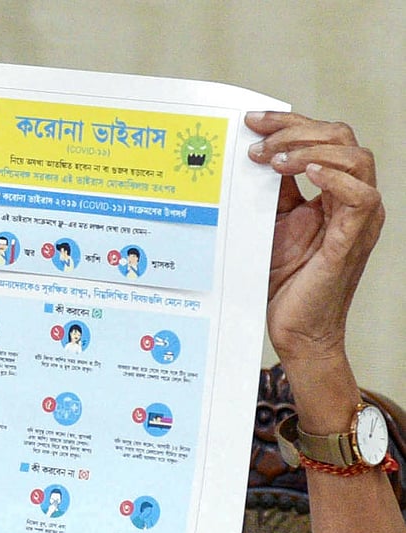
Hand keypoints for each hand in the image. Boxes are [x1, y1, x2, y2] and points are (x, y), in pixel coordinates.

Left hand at [245, 111, 384, 368]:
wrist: (296, 332)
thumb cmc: (285, 285)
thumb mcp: (271, 229)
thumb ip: (272, 194)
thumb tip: (253, 156)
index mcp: (334, 193)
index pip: (322, 139)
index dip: (290, 124)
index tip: (252, 121)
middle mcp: (352, 199)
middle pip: (339, 137)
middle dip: (295, 129)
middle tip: (256, 138)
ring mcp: (359, 218)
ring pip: (353, 157)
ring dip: (309, 149)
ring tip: (273, 159)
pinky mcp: (354, 239)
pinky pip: (359, 194)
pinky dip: (333, 176)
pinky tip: (303, 172)